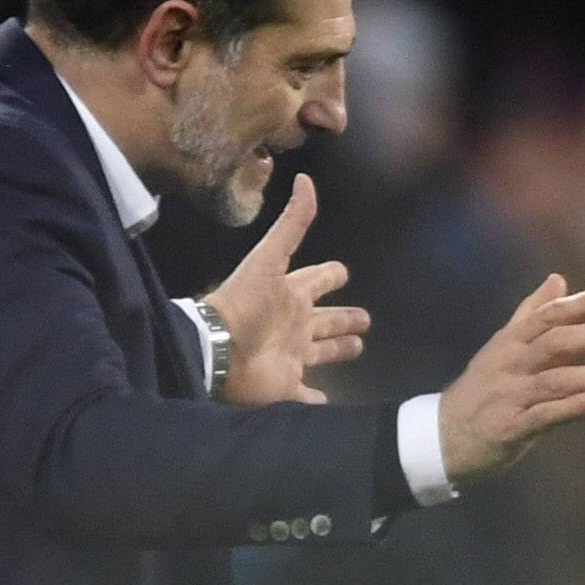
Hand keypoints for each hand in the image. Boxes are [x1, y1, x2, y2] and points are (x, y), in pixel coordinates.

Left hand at [203, 172, 369, 406]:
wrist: (218, 351)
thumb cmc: (244, 303)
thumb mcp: (269, 258)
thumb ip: (291, 224)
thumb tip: (306, 179)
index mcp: (291, 295)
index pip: (317, 280)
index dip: (331, 275)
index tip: (343, 272)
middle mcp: (294, 324)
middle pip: (326, 319)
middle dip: (345, 317)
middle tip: (365, 319)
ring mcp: (291, 356)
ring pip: (322, 352)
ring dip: (339, 350)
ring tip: (357, 347)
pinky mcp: (286, 388)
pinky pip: (307, 397)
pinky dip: (317, 401)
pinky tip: (328, 404)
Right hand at [437, 275, 584, 481]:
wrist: (440, 438)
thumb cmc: (480, 391)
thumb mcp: (501, 347)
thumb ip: (530, 314)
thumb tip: (558, 279)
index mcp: (509, 343)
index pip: (549, 316)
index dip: (582, 304)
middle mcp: (509, 366)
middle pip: (556, 343)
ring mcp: (509, 398)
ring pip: (555, 380)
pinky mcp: (509, 429)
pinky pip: (544, 416)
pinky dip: (572, 408)